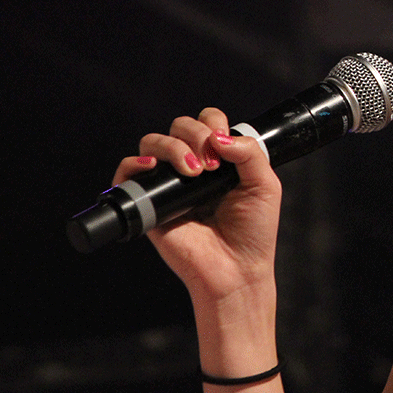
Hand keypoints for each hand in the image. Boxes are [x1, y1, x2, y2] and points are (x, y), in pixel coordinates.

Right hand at [112, 108, 282, 304]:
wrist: (236, 271)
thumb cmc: (253, 233)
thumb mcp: (265, 185)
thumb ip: (250, 153)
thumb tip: (219, 136)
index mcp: (219, 159)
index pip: (207, 121)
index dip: (213, 124)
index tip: (224, 148)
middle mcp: (192, 168)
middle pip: (179, 126)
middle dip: (195, 135)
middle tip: (210, 166)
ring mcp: (170, 185)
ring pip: (153, 142)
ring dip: (173, 147)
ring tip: (192, 173)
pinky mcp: (149, 205)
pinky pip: (126, 175)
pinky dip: (133, 163)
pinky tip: (152, 166)